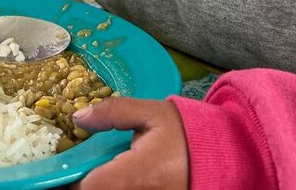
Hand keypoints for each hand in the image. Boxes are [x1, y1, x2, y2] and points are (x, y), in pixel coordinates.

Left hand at [71, 98, 188, 189]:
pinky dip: (114, 186)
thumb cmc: (186, 134)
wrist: (222, 156)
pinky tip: (118, 176)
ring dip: (100, 184)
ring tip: (101, 170)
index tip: (72, 164)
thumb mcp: (151, 113)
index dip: (73, 178)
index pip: (89, 188)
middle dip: (87, 181)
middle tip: (85, 166)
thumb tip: (78, 118)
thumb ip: (113, 112)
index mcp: (137, 175)